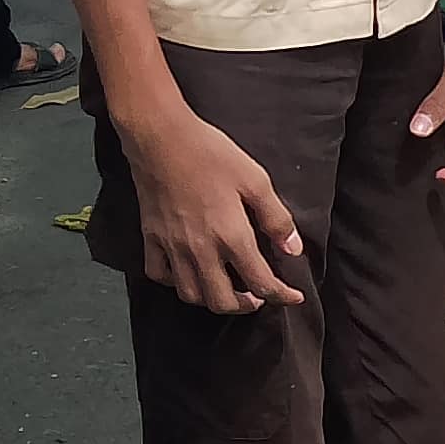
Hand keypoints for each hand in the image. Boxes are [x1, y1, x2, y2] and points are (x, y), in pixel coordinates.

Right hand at [126, 108, 304, 311]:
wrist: (161, 137)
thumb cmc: (211, 154)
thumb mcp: (255, 180)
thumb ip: (276, 219)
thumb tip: (293, 249)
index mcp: (231, 237)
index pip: (262, 283)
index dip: (283, 296)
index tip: (294, 296)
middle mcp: (200, 250)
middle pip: (223, 301)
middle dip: (245, 306)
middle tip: (259, 297)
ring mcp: (172, 247)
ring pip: (191, 295)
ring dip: (212, 300)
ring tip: (227, 289)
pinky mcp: (151, 237)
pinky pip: (159, 274)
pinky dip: (175, 282)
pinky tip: (188, 273)